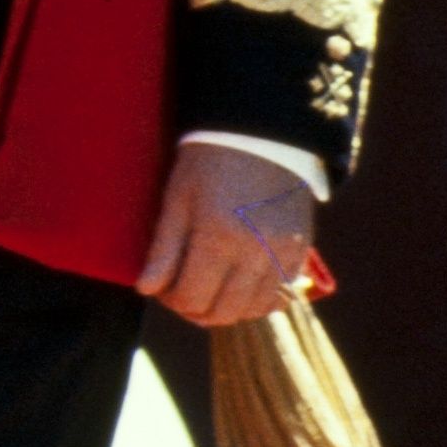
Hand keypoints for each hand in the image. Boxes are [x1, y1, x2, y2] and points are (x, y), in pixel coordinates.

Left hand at [137, 142, 316, 327]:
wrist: (260, 134)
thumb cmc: (208, 163)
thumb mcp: (177, 198)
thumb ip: (163, 249)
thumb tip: (146, 290)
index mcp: (218, 236)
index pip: (191, 298)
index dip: (171, 300)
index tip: (162, 286)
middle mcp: (255, 252)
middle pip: (223, 312)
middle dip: (196, 310)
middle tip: (182, 290)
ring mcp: (282, 253)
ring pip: (253, 310)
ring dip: (227, 309)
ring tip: (209, 289)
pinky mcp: (301, 250)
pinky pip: (279, 294)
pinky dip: (257, 299)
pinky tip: (239, 284)